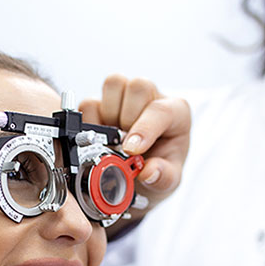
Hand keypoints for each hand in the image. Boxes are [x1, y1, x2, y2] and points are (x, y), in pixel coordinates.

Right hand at [80, 75, 189, 235]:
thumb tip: (149, 172)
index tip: (131, 150)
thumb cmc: (160, 169)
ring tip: (114, 140)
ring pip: (114, 85)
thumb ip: (164, 177)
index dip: (144, 128)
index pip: (161, 109)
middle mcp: (151, 98)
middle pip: (138, 88)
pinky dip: (91, 124)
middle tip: (126, 145)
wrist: (142, 177)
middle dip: (128, 119)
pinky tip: (101, 140)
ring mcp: (125, 98)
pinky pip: (89, 103)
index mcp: (175, 112)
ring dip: (109, 116)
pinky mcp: (101, 104)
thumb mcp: (168, 181)